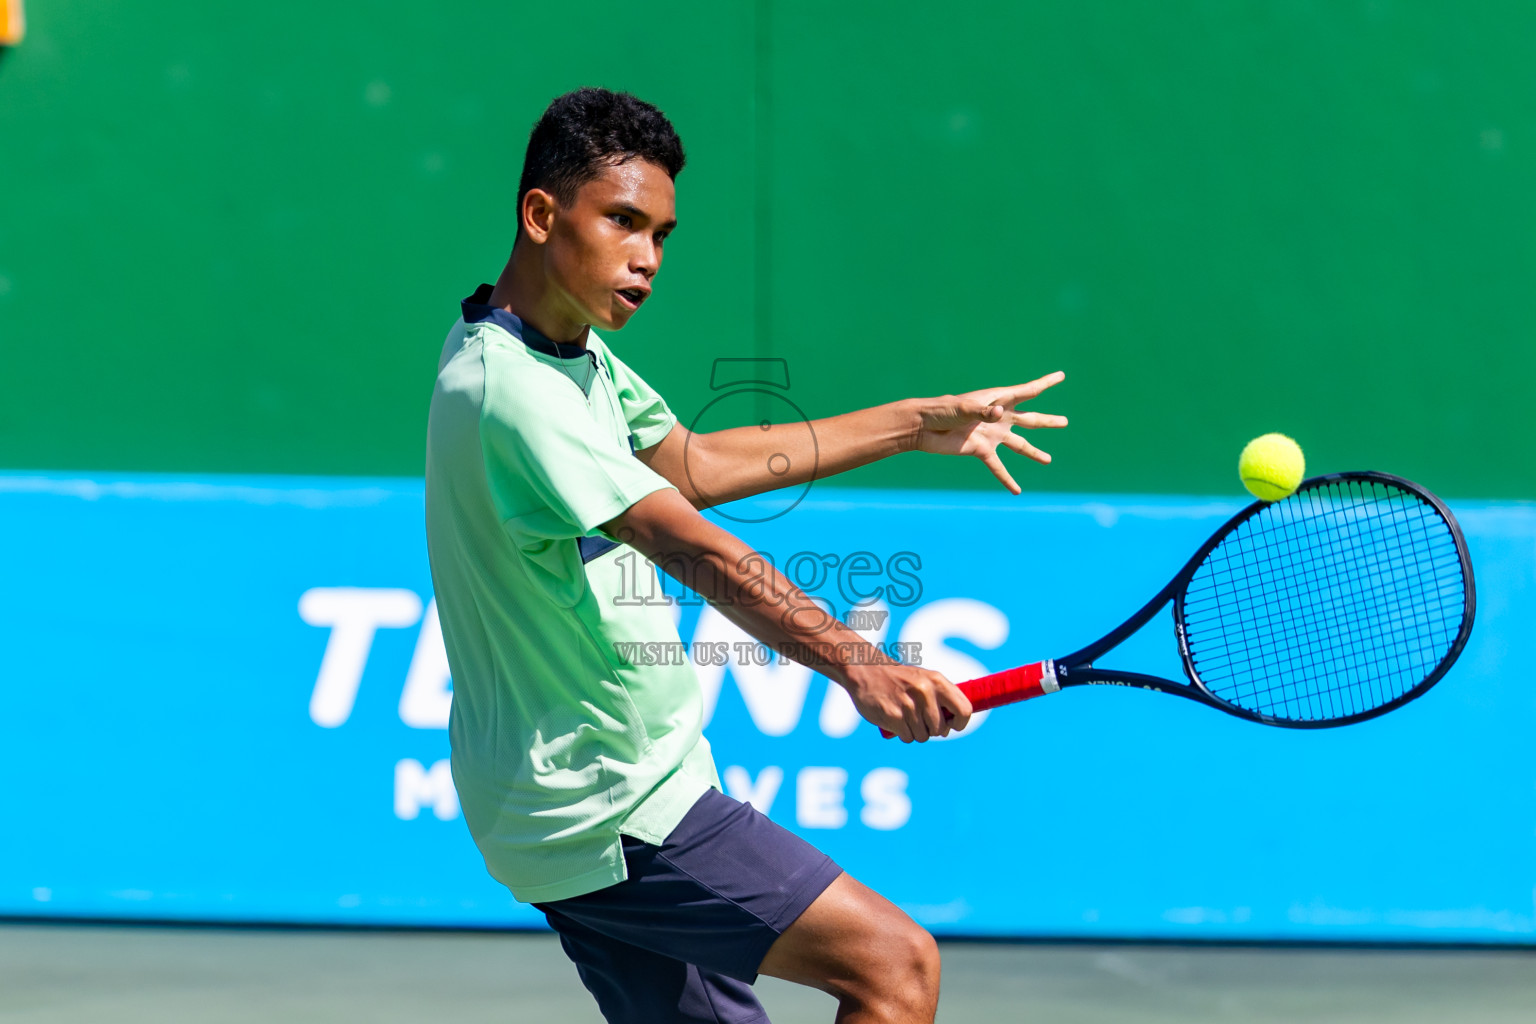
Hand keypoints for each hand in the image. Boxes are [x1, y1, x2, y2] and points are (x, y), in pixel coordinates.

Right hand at [840, 662, 973, 742]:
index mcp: (936, 681)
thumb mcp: (924, 679)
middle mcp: (925, 692)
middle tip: (921, 720)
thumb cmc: (899, 679)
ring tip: (905, 717)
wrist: (865, 670)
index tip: (952, 725)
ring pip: (923, 736)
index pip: (964, 710)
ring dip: (916, 732)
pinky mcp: (893, 716)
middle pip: (941, 729)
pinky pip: (908, 738)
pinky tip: (895, 720)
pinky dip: (903, 734)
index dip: (960, 723)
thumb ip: (942, 697)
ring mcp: (909, 705)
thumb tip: (953, 725)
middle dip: (933, 730)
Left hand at [913, 371, 1067, 493]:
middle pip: (1029, 419)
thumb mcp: (962, 408)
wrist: (922, 427)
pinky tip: (1016, 491)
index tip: (1061, 375)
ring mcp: (991, 435)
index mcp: (997, 399)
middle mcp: (998, 417)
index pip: (1027, 391)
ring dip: (1034, 452)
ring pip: (1019, 445)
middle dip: (1047, 421)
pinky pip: (998, 467)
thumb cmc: (941, 410)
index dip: (1045, 383)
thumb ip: (982, 412)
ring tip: (1047, 460)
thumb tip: (1000, 414)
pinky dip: (1006, 479)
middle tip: (1065, 422)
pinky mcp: (981, 450)